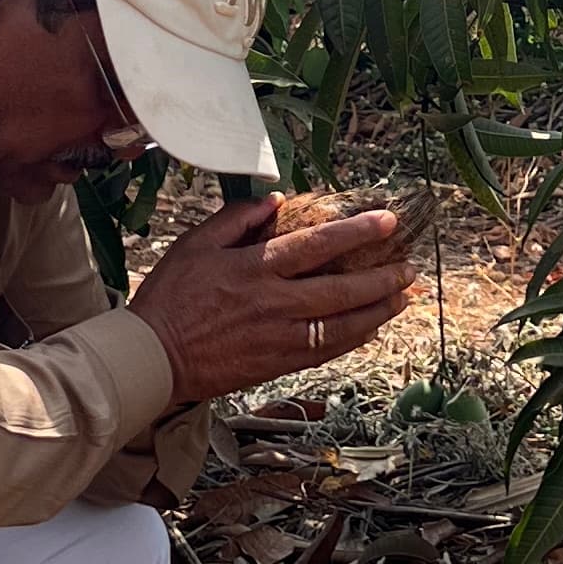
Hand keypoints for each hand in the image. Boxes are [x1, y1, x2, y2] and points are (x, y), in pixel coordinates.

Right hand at [129, 198, 413, 410]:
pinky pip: (327, 351)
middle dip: (382, 277)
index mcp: (256, 269)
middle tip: (408, 267)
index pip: (317, 245)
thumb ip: (236, 218)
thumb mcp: (195, 244)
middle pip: (342, 289)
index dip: (357, 231)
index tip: (387, 221)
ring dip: (378, 311)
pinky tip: (371, 329)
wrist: (154, 358)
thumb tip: (274, 199)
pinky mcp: (278, 364)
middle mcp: (275, 304)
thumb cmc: (170, 297)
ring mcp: (279, 337)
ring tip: (402, 298)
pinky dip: (354, 339)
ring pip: (343, 325)